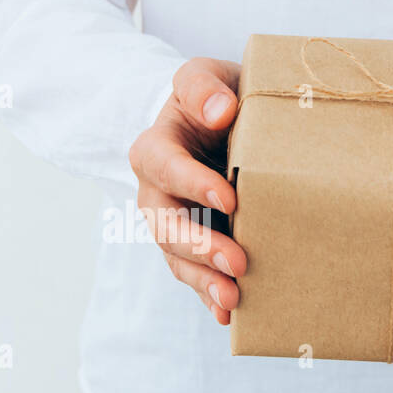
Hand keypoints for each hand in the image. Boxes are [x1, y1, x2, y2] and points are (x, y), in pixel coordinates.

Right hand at [128, 58, 246, 324]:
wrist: (219, 125)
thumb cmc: (214, 98)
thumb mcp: (205, 77)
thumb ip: (204, 87)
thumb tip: (221, 110)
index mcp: (155, 148)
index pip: (165, 166)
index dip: (193, 184)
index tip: (230, 199)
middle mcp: (155, 192)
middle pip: (165, 224)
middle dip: (199, 246)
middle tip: (237, 262)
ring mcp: (172, 225)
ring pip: (177, 258)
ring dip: (203, 280)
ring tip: (233, 299)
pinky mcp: (192, 247)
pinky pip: (194, 276)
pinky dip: (209, 297)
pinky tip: (230, 315)